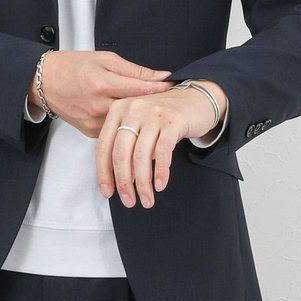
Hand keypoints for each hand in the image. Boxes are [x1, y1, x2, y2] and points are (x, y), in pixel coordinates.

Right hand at [28, 51, 173, 137]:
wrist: (44, 82)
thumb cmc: (72, 66)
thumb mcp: (104, 59)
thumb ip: (134, 70)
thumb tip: (161, 75)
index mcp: (102, 83)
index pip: (141, 89)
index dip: (162, 89)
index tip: (176, 87)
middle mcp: (98, 105)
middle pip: (137, 110)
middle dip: (156, 107)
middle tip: (172, 103)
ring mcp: (94, 121)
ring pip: (128, 124)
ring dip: (143, 119)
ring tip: (156, 112)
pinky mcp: (91, 132)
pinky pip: (115, 130)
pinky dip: (126, 125)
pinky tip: (136, 120)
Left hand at [95, 80, 227, 209]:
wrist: (196, 98)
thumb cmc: (163, 117)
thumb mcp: (138, 124)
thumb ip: (126, 145)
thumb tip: (121, 181)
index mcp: (118, 110)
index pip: (104, 146)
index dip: (103, 172)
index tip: (107, 192)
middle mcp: (133, 109)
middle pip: (121, 152)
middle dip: (123, 182)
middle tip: (129, 202)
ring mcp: (153, 113)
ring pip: (141, 155)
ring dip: (143, 183)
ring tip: (147, 200)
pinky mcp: (173, 120)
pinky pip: (163, 151)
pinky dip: (160, 171)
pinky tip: (160, 185)